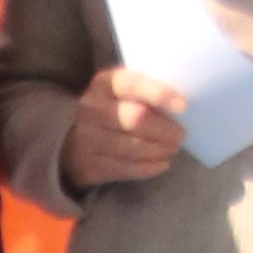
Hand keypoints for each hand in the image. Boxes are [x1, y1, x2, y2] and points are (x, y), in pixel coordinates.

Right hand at [65, 64, 189, 188]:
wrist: (69, 137)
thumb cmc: (111, 108)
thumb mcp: (120, 91)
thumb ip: (144, 92)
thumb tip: (182, 105)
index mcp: (104, 83)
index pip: (132, 84)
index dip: (158, 93)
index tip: (183, 105)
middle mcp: (90, 108)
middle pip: (136, 119)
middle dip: (165, 130)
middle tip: (181, 135)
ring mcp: (86, 138)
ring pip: (133, 147)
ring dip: (160, 151)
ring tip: (173, 150)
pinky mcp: (88, 165)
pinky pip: (126, 169)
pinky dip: (149, 167)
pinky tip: (162, 164)